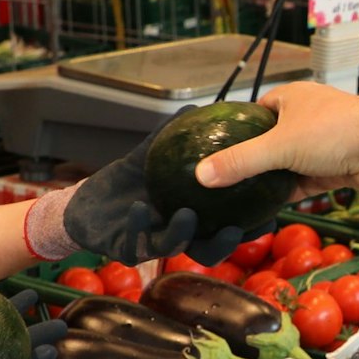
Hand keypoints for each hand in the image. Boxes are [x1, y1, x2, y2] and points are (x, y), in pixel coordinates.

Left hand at [61, 133, 261, 264]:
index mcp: (190, 219)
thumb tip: (196, 107)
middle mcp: (175, 237)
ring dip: (182, 234)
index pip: (226, 227)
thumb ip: (170, 136)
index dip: (249, 226)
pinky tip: (141, 208)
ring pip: (174, 248)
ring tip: (187, 216)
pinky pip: (135, 240)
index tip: (271, 214)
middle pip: (208, 249)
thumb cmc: (124, 184)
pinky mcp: (125, 250)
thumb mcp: (147, 157)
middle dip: (225, 243)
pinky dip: (139, 224)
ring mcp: (151, 247)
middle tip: (238, 229)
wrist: (87, 205)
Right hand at [196, 80, 358, 197]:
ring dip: (271, 179)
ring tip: (240, 196)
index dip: (238, 130)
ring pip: (287, 163)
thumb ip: (240, 162)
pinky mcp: (334, 167)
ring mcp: (321, 143)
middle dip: (253, 159)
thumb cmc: (334, 132)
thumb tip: (202, 174)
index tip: (217, 150)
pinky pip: (303, 181)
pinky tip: (269, 206)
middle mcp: (306, 117)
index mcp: (291, 98)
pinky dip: (289, 192)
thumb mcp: (278, 146)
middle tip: (225, 180)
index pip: (255, 111)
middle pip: (270, 140)